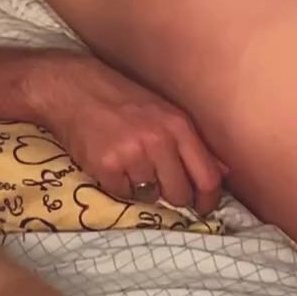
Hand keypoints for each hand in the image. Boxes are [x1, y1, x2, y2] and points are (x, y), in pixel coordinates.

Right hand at [32, 52, 226, 213]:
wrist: (73, 87)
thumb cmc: (122, 99)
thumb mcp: (165, 112)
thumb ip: (194, 144)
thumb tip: (224, 173)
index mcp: (179, 126)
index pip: (207, 177)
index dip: (208, 200)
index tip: (202, 208)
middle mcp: (159, 140)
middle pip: (180, 193)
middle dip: (172, 195)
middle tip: (158, 183)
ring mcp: (132, 154)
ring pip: (150, 195)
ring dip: (142, 187)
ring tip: (129, 162)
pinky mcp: (106, 166)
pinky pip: (122, 194)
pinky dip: (118, 185)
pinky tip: (111, 163)